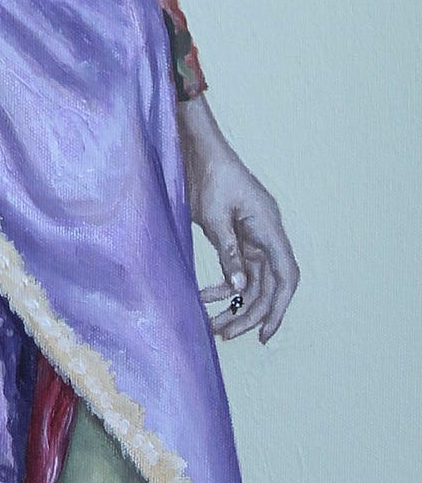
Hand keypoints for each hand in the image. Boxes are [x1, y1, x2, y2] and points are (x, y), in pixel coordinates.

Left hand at [178, 96, 298, 344]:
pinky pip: (237, 269)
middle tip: (225, 334)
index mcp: (268, 227)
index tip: (265, 334)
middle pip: (267, 285)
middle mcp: (266, 235)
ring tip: (213, 325)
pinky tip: (204, 297)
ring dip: (234, 304)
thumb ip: (228, 252)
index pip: (286, 275)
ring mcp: (252, 237)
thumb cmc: (208, 175)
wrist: (197, 148)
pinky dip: (224, 286)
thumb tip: (238, 288)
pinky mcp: (237, 236)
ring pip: (251, 281)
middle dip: (249, 313)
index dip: (280, 307)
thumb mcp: (214, 216)